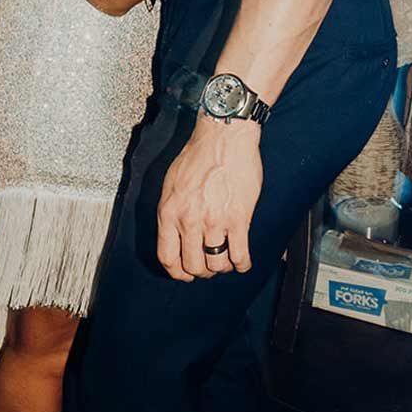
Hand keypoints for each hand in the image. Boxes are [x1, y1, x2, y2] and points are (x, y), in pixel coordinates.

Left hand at [157, 116, 262, 281]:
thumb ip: (172, 211)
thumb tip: (175, 235)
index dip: (178, 272)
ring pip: (217, 264)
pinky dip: (242, 264)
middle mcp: (189, 220)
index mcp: (169, 212)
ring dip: (222, 267)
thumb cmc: (198, 155)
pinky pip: (240, 254)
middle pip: (193, 266)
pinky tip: (243, 262)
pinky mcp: (238, 218)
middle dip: (202, 272)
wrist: (224, 137)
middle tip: (209, 267)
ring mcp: (214, 221)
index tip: (185, 274)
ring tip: (226, 261)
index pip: (168, 257)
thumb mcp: (171, 183)